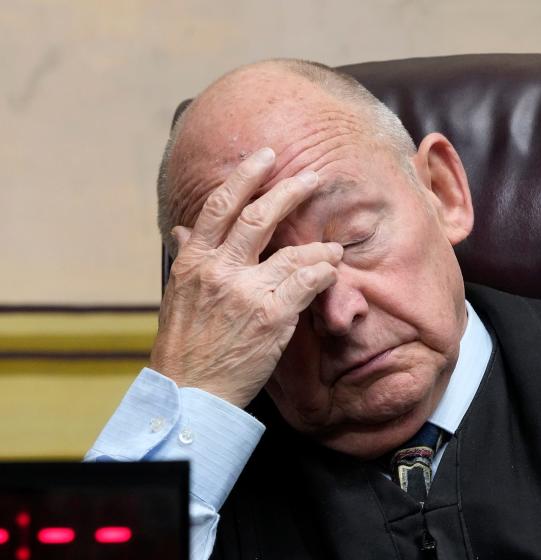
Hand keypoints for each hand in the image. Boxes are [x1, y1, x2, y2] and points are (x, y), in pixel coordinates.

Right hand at [149, 147, 341, 406]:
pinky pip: (307, 282)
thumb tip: (184, 229)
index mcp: (193, 261)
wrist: (191, 391)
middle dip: (289, 192)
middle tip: (312, 178)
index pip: (219, 206)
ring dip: (319, 246)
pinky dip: (322, 272)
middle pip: (258, 217)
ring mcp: (246, 292)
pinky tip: (330, 271)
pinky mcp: (272, 316)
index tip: (265, 158)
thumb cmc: (186, 345)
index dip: (245, 177)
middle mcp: (219, 270)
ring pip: (292, 252)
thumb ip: (189, 258)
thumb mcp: (178, 295)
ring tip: (333, 248)